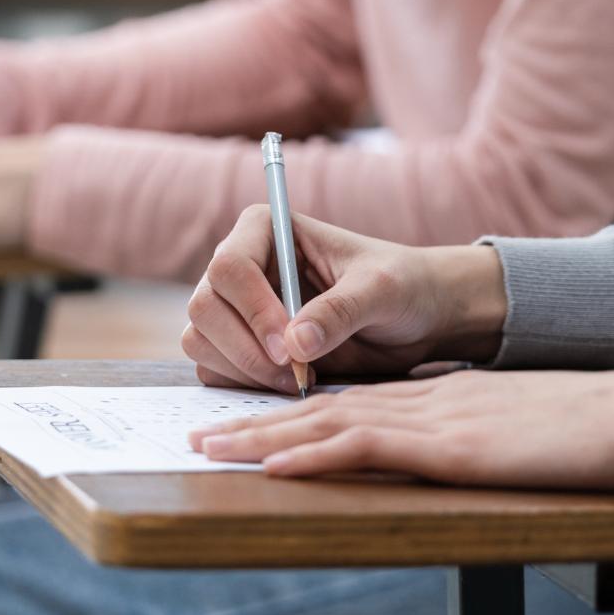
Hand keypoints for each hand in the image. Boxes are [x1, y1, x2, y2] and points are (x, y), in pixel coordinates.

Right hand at [184, 205, 506, 394]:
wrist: (413, 319)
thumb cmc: (401, 286)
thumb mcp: (382, 290)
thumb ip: (341, 310)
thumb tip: (295, 344)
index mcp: (265, 229)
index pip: (229, 266)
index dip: (254, 311)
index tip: (291, 349)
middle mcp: (241, 265)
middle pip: (204, 307)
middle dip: (245, 348)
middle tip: (295, 374)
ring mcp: (234, 307)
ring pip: (200, 340)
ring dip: (243, 370)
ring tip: (299, 379)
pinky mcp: (238, 344)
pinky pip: (214, 369)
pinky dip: (243, 385)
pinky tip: (289, 384)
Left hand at [190, 363, 613, 496]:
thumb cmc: (589, 427)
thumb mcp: (516, 426)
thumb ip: (477, 433)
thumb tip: (452, 448)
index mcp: (438, 395)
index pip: (350, 401)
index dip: (293, 411)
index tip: (250, 423)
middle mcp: (424, 399)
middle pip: (322, 406)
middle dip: (256, 421)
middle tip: (202, 432)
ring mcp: (433, 418)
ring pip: (327, 422)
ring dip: (262, 436)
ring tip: (211, 446)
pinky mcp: (448, 444)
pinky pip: (365, 447)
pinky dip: (313, 454)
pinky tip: (274, 462)